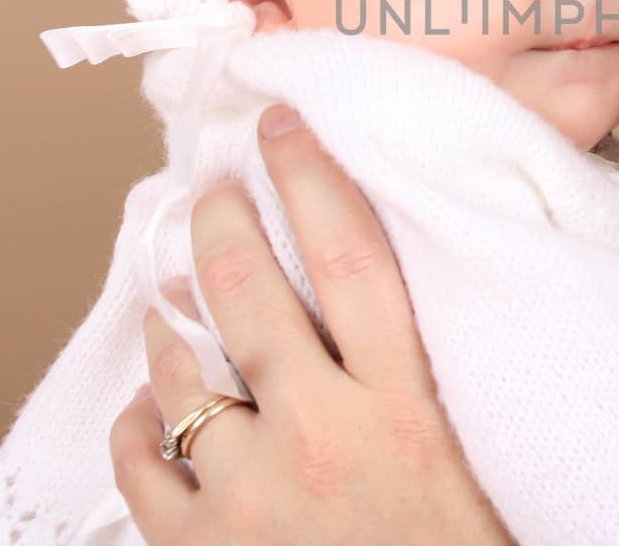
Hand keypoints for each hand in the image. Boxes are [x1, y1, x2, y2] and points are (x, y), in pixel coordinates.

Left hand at [109, 105, 514, 544]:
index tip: (285, 124)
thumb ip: (441, 386)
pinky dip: (137, 423)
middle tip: (212, 189)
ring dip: (168, 323)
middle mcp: (322, 434)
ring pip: (181, 371)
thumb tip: (409, 309)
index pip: (351, 256)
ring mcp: (249, 494)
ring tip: (168, 295)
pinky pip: (141, 464)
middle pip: (250, 293)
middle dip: (221, 223)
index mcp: (407, 409)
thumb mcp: (481, 466)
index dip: (312, 175)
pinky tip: (147, 409)